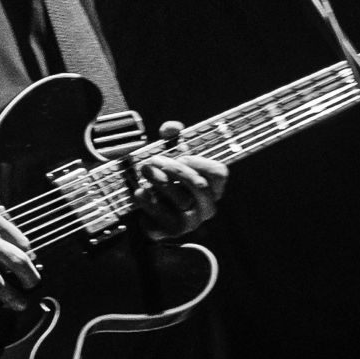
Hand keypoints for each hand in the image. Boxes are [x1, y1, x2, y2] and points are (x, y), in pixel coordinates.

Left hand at [133, 119, 228, 237]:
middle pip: (199, 185)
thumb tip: (172, 128)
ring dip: (159, 181)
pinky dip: (149, 201)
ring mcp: (192, 221)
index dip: (200, 162)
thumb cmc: (163, 180)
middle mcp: (207, 206)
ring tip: (144, 170)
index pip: (219, 173)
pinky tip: (140, 192)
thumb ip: (172, 138)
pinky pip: (163, 215)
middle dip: (174, 169)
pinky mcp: (173, 231)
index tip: (181, 155)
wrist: (145, 209)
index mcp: (212, 188)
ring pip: (181, 200)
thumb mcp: (169, 156)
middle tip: (153, 160)